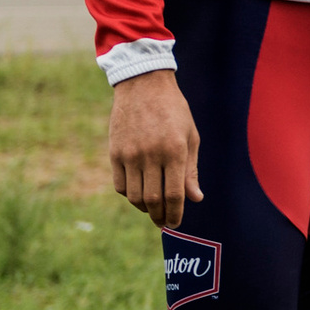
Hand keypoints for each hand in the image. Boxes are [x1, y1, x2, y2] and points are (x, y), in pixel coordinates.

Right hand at [109, 71, 202, 227]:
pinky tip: (139, 194)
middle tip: (164, 223)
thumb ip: (191, 170)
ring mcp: (130, 154)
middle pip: (152, 199)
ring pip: (134, 196)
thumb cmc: (174, 111)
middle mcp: (151, 155)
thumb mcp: (190, 136)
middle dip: (160, 216)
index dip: (176, 213)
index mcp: (175, 151)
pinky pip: (120, 184)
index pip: (174, 194)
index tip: (175, 224)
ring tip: (153, 210)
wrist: (143, 86)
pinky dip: (129, 195)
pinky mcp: (114, 152)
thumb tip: (195, 198)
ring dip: (144, 209)